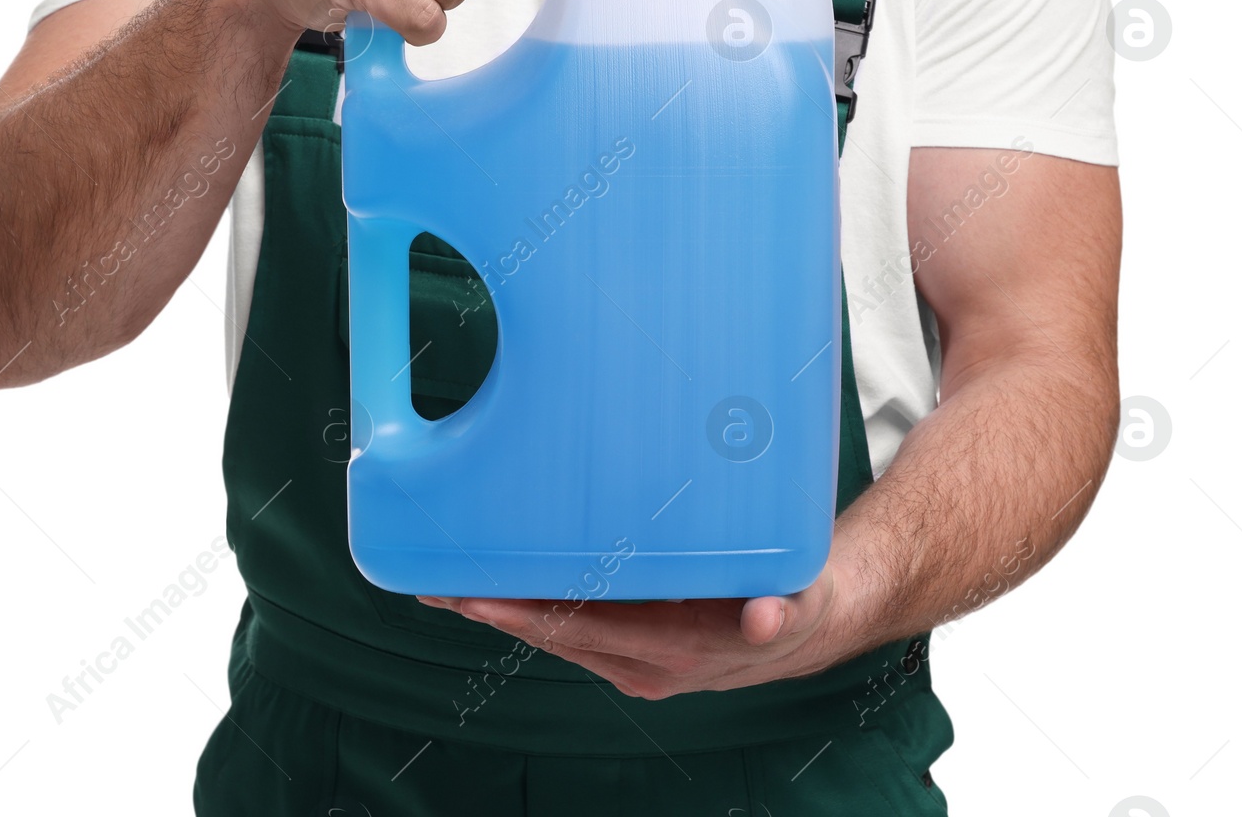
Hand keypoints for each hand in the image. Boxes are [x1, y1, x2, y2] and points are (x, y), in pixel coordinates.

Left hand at [419, 561, 842, 699]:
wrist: (810, 624)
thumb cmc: (797, 601)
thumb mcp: (798, 603)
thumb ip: (780, 611)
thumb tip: (763, 619)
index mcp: (673, 651)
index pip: (584, 630)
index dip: (526, 613)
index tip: (476, 594)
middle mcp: (642, 662)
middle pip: (551, 634)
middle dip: (491, 608)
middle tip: (432, 581)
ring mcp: (631, 657)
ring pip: (553, 632)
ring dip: (499, 608)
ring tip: (444, 579)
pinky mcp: (629, 643)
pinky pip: (568, 625)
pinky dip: (528, 605)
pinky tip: (495, 583)